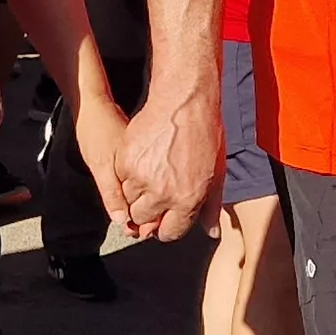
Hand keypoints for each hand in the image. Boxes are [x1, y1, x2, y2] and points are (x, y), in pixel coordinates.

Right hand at [110, 81, 211, 241]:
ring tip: (151, 170)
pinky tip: (142, 158)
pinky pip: (120, 179)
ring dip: (136, 191)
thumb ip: (211, 207)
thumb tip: (212, 232)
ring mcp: (141, 178)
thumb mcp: (216, 174)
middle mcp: (162, 194)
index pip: (169, 233)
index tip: (166, 218)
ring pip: (128, 200)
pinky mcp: (125, 162)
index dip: (167, 226)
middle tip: (156, 190)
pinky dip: (127, 173)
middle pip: (143, 219)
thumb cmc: (204, 134)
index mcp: (187, 200)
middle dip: (149, 210)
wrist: (185, 101)